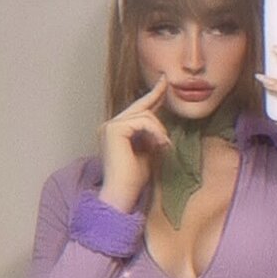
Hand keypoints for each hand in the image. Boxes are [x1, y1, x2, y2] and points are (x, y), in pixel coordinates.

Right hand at [97, 75, 170, 211]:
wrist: (122, 194)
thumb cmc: (134, 180)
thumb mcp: (147, 152)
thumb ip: (150, 136)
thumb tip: (159, 125)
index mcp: (115, 131)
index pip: (136, 110)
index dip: (151, 95)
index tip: (163, 83)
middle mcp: (109, 126)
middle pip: (140, 108)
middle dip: (156, 97)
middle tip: (166, 83)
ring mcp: (109, 126)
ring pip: (143, 114)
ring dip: (159, 129)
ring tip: (164, 145)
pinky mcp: (114, 129)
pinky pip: (142, 121)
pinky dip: (155, 131)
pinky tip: (160, 144)